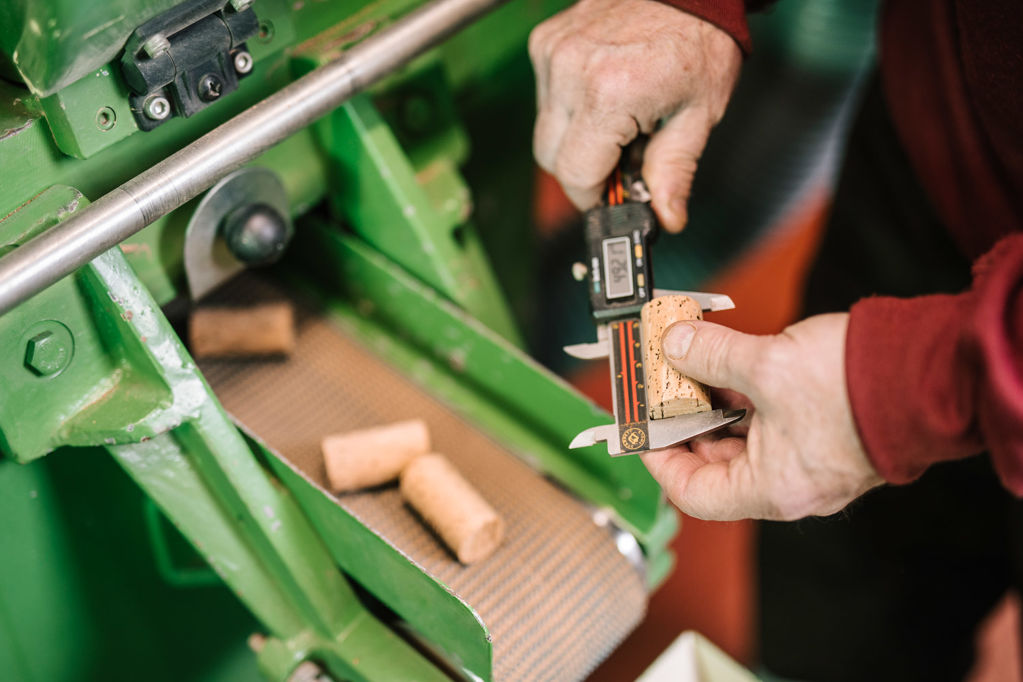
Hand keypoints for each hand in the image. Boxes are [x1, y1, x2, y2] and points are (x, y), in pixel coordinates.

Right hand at [528, 0, 741, 230]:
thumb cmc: (699, 40)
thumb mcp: (698, 115)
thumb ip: (674, 172)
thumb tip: (667, 217)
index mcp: (610, 94)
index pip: (574, 174)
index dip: (592, 195)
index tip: (610, 196)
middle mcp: (571, 72)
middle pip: (550, 156)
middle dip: (582, 169)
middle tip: (620, 158)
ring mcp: (553, 54)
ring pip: (545, 128)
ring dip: (575, 136)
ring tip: (618, 117)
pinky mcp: (546, 42)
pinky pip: (545, 95)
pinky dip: (569, 104)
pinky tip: (604, 91)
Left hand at [640, 314, 883, 520]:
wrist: (932, 369)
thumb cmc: (861, 386)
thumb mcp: (767, 364)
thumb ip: (711, 355)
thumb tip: (675, 345)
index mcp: (772, 488)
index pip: (694, 493)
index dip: (659, 459)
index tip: (641, 427)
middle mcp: (790, 481)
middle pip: (716, 460)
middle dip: (685, 418)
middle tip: (660, 383)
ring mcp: (807, 456)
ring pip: (742, 433)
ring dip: (713, 398)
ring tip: (688, 362)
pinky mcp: (821, 429)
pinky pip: (768, 418)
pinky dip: (742, 391)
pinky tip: (726, 359)